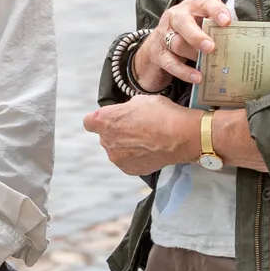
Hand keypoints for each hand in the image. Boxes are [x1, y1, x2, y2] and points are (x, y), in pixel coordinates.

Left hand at [84, 94, 201, 176]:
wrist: (180, 136)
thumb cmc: (160, 113)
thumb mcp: (139, 100)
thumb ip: (124, 110)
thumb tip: (124, 114)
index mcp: (104, 121)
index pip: (89, 122)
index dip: (99, 120)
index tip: (110, 119)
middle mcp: (106, 141)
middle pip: (105, 136)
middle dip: (117, 132)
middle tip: (136, 127)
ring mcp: (117, 158)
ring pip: (117, 150)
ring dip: (126, 146)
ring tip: (146, 140)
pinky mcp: (129, 170)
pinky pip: (128, 162)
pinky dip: (135, 157)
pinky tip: (149, 150)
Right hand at [132, 0, 231, 90]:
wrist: (155, 47)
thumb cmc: (187, 34)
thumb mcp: (201, 25)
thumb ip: (216, 30)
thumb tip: (239, 44)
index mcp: (191, 7)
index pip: (204, 3)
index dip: (216, 11)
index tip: (227, 22)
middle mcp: (175, 18)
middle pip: (183, 23)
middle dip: (197, 35)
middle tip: (211, 47)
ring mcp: (164, 35)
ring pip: (176, 43)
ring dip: (192, 54)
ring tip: (207, 64)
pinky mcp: (158, 54)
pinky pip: (170, 63)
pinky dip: (184, 71)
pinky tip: (197, 77)